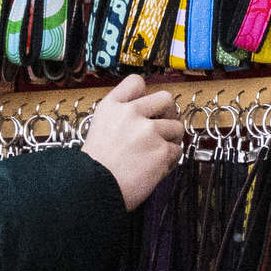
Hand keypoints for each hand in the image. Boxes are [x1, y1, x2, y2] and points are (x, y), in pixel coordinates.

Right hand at [82, 75, 182, 209]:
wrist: (93, 188)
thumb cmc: (94, 165)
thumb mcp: (99, 128)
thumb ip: (121, 117)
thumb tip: (147, 115)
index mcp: (112, 107)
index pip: (136, 82)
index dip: (145, 93)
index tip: (147, 106)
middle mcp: (131, 114)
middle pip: (166, 98)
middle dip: (168, 113)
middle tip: (163, 127)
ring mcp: (149, 131)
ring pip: (176, 127)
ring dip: (170, 140)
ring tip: (155, 153)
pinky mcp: (161, 151)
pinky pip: (177, 151)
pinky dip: (169, 161)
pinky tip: (154, 168)